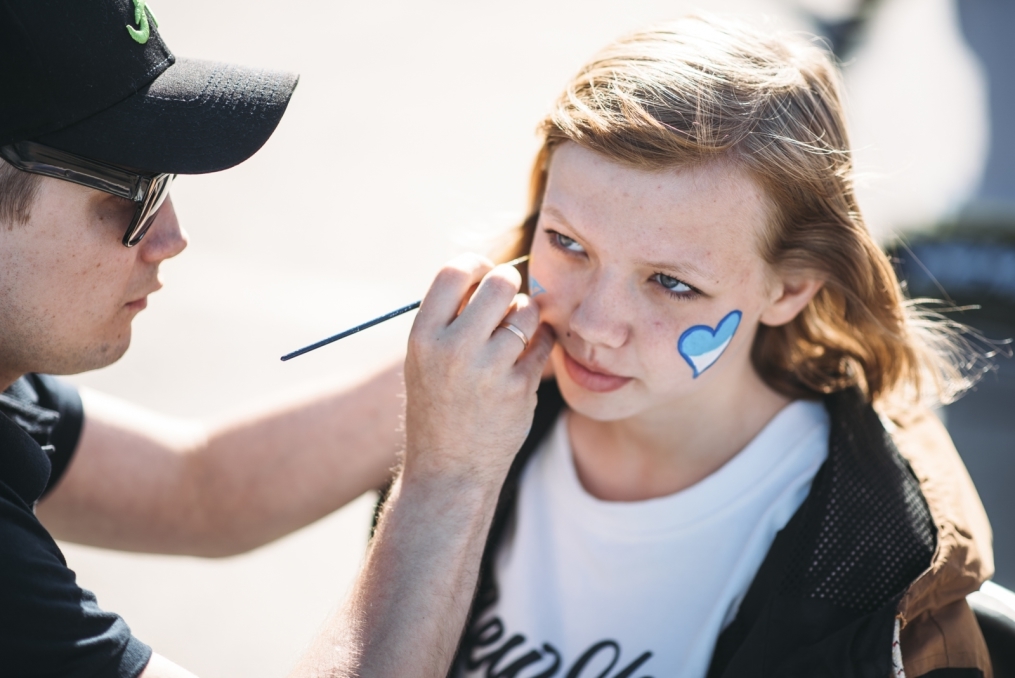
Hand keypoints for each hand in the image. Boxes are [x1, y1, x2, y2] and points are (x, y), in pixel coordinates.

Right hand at [404, 254, 554, 484]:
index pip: (454, 271)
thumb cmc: (438, 407)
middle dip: (510, 284)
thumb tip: (491, 270)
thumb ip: (449, 317)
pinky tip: (528, 355)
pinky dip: (541, 343)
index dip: (476, 264)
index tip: (484, 273)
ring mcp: (488, 369)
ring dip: (528, 315)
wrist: (448, 470)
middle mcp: (453, 349)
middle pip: (499, 283)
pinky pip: (543, 343)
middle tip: (509, 299)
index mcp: (423, 336)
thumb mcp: (425, 359)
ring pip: (527, 311)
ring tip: (516, 334)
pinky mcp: (519, 387)